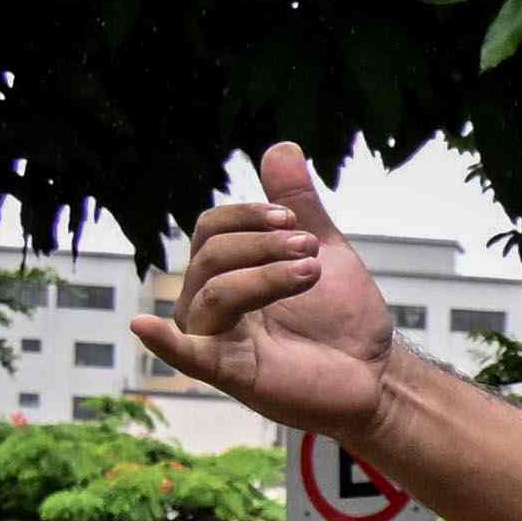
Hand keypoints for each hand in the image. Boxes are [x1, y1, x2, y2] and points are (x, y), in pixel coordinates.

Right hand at [128, 144, 400, 435]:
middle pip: (210, 256)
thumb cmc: (342, 316)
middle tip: (309, 250)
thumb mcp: (322, 250)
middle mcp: (209, 303)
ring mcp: (216, 339)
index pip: (210, 229)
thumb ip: (299, 204)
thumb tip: (280, 147)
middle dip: (263, 244)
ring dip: (265, 275)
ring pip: (213, 292)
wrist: (377, 370)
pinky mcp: (231, 373)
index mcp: (225, 273)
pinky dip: (166, 342)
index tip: (292, 219)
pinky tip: (144, 327)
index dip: (247, 216)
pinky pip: (187, 356)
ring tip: (310, 273)